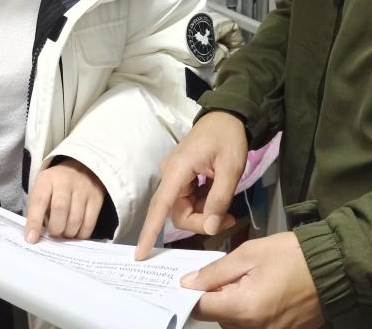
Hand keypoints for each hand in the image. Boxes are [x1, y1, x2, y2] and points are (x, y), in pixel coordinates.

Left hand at [24, 158, 105, 243]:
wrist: (82, 168)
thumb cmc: (57, 184)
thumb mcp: (43, 189)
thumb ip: (38, 209)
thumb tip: (36, 236)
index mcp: (48, 179)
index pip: (39, 201)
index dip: (34, 222)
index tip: (31, 239)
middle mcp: (66, 181)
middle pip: (60, 209)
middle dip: (55, 228)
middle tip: (54, 234)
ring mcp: (84, 189)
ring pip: (76, 219)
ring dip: (68, 233)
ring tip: (64, 234)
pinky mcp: (97, 198)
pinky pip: (89, 222)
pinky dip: (81, 234)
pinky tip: (76, 234)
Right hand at [135, 110, 247, 259]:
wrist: (227, 116)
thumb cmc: (228, 138)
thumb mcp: (231, 168)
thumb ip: (219, 200)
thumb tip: (210, 228)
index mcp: (178, 170)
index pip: (160, 206)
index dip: (149, 231)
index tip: (140, 254)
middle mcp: (170, 175)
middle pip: (177, 213)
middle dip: (201, 222)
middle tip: (228, 220)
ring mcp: (175, 176)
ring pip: (184, 209)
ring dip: (204, 215)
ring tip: (228, 211)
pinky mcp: (182, 178)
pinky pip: (188, 201)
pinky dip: (204, 206)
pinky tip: (219, 200)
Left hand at [182, 232, 323, 328]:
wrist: (334, 267)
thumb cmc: (292, 256)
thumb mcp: (249, 254)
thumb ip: (215, 271)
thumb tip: (188, 283)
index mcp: (245, 308)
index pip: (201, 309)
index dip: (192, 294)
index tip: (191, 281)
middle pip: (218, 317)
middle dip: (218, 296)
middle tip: (231, 274)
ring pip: (235, 323)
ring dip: (234, 305)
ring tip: (251, 282)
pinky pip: (254, 326)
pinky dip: (251, 311)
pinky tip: (263, 293)